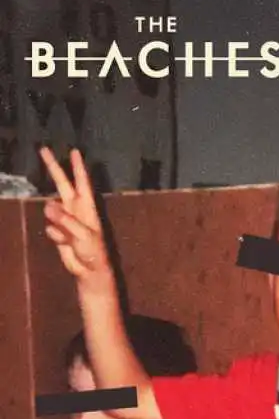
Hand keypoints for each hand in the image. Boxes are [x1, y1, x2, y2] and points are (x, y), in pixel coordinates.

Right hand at [38, 147, 112, 285]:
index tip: (75, 151)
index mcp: (87, 207)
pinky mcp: (57, 230)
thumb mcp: (83, 234)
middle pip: (62, 183)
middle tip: (43, 149)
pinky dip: (56, 236)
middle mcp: (75, 209)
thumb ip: (66, 220)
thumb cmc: (94, 251)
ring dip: (57, 222)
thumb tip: (49, 207)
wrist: (89, 270)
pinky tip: (65, 244)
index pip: (82, 183)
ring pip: (50, 210)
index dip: (78, 167)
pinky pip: (50, 229)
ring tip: (69, 236)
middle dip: (53, 167)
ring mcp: (65, 219)